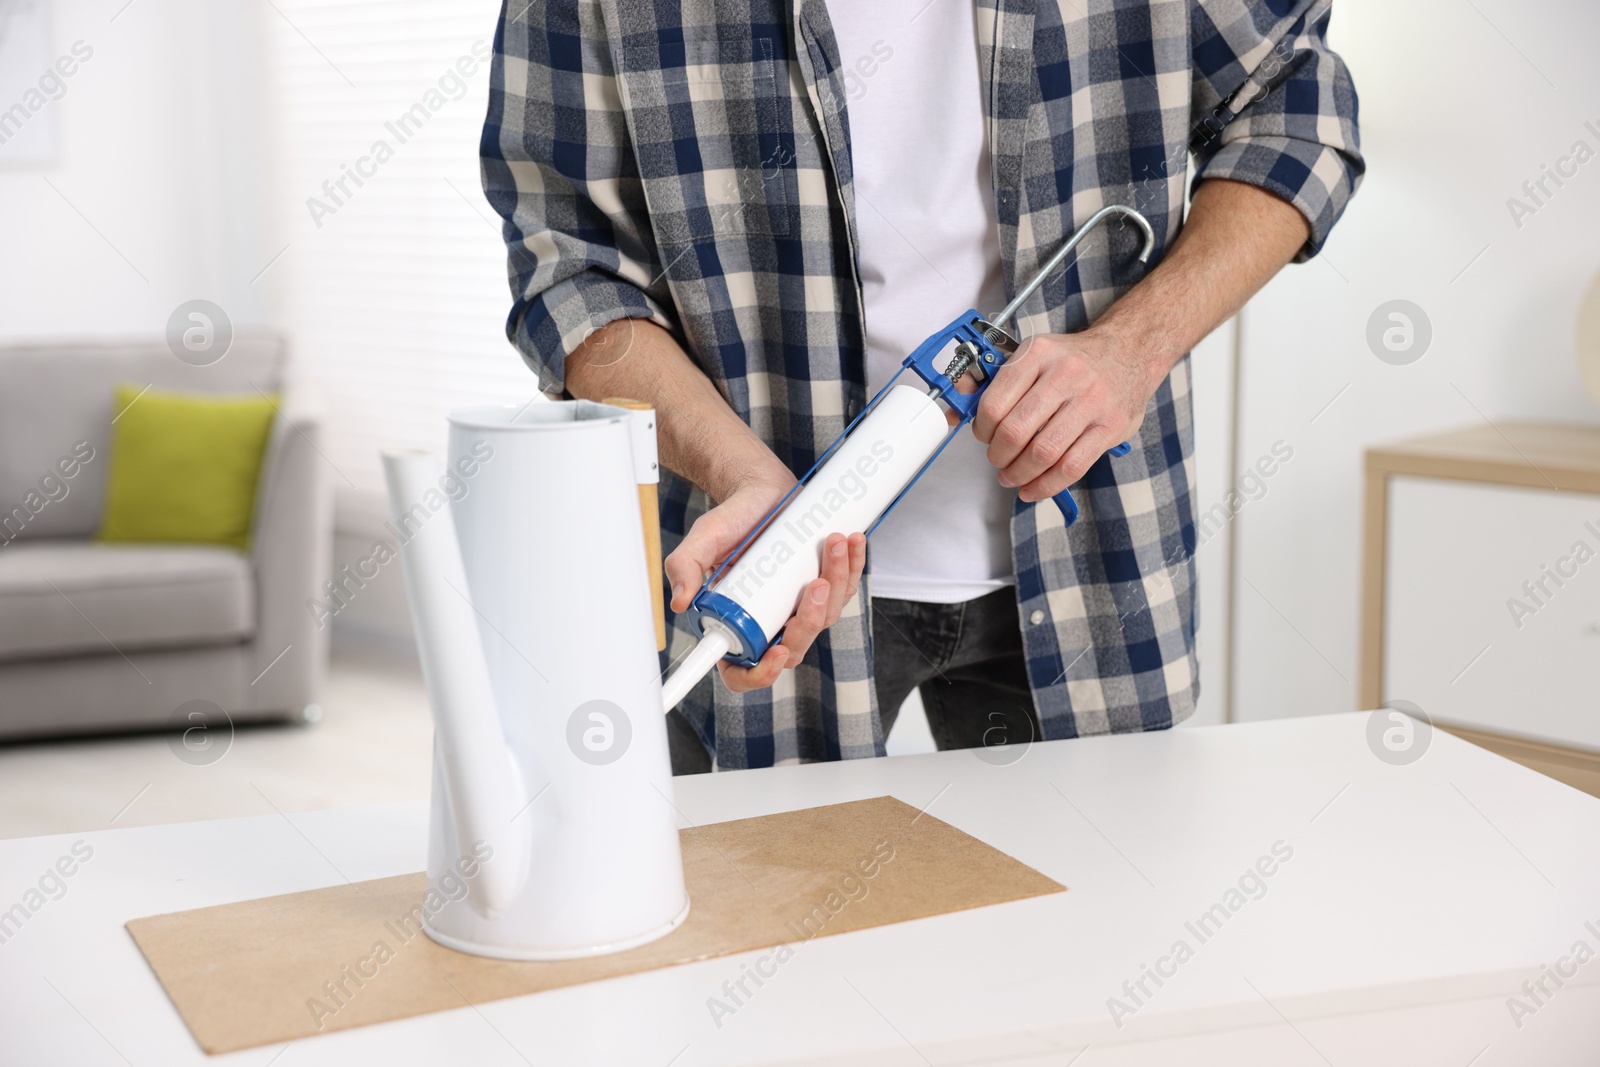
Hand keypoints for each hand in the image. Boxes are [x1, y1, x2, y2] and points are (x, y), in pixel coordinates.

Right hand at [664, 475, 867, 692]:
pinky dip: (852, 566)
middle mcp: (769, 621)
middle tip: (817, 584)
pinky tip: (852, 541)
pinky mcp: (825, 586)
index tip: (776, 651)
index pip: (744, 671)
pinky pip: (845, 589)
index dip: (761, 674)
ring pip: (827, 616)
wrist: (758, 491)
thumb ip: (684, 566)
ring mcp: (799, 607)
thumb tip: (680, 602)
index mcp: (735, 624)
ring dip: (837, 582)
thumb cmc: (731, 520)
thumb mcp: (703, 540)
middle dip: (811, 619)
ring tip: (833, 542)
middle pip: (795, 646)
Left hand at [971, 328, 1154, 502]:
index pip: (995, 404)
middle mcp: (1065, 375)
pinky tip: (1032, 489)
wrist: (1130, 350)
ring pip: (1043, 453)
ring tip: (1012, 476)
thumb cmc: (1073, 359)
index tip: (984, 436)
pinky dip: (1046, 486)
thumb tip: (954, 410)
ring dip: (1019, 473)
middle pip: (1016, 432)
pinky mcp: (1110, 426)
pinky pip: (1072, 467)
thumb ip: (990, 381)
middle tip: (997, 459)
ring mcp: (1091, 402)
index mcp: (1037, 354)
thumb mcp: (1032, 355)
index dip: (982, 430)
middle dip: (998, 455)